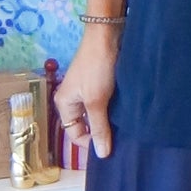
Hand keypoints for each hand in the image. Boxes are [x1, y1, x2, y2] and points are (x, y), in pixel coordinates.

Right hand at [57, 28, 118, 159]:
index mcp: (64, 104)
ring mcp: (86, 91)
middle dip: (101, 133)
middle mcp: (72, 99)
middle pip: (85, 125)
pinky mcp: (99, 84)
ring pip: (97, 115)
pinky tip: (126, 113)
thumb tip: (101, 154)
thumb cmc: (96, 68)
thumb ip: (99, 128)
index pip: (74, 134)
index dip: (90, 143)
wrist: (106, 36)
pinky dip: (113, 110)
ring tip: (125, 128)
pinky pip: (104, 104)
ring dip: (109, 121)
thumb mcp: (96, 101)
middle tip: (120, 140)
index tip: (110, 148)